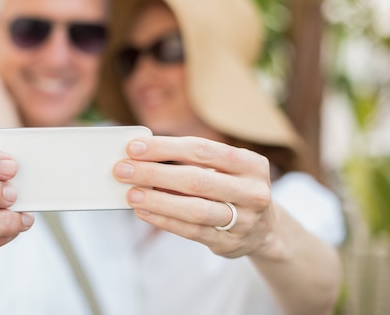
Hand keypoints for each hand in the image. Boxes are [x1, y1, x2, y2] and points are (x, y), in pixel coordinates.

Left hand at [114, 136, 274, 258]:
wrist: (266, 228)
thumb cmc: (232, 187)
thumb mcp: (225, 168)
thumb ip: (191, 161)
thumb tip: (143, 155)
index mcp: (251, 164)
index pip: (202, 149)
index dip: (165, 147)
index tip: (134, 147)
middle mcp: (253, 191)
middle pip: (196, 179)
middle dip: (154, 173)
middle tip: (123, 169)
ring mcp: (244, 220)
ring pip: (194, 209)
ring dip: (157, 200)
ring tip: (130, 193)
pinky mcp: (229, 243)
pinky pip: (191, 231)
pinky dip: (164, 220)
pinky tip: (143, 211)